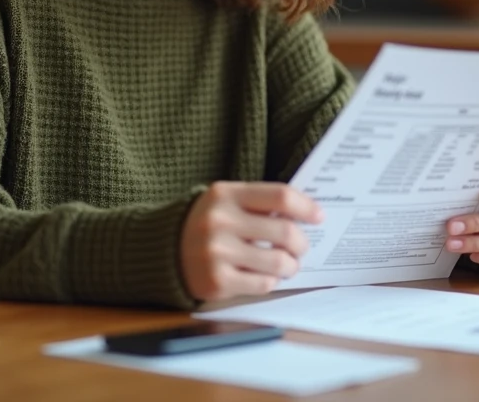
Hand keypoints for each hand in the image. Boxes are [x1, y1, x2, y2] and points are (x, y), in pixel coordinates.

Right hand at [181, 181, 322, 301]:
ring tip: (287, 264)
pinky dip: (271, 280)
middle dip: (301, 243)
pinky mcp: (216, 282)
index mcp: (225, 194)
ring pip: (279, 262)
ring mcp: (216, 253)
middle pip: (285, 232)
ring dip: (291, 265)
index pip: (280, 196)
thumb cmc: (205, 224)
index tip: (318, 216)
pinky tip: (265, 274)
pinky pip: (263, 284)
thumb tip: (305, 214)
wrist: (160, 250)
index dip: (306, 207)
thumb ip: (258, 202)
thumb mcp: (224, 200)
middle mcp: (219, 221)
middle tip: (300, 247)